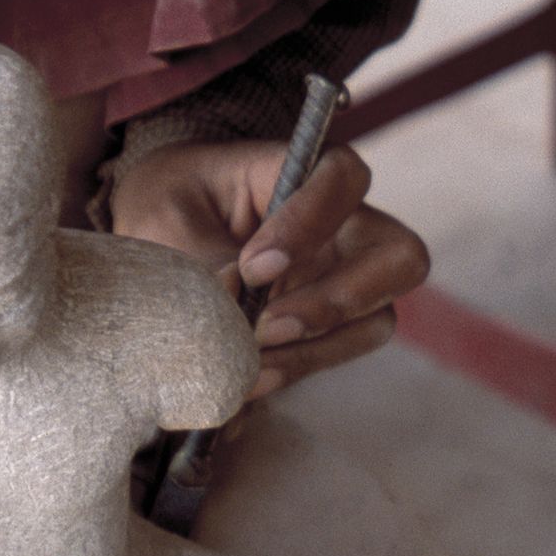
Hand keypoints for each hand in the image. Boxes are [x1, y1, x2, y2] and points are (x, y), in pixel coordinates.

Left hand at [110, 139, 428, 395]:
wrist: (156, 232)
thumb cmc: (168, 205)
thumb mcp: (168, 219)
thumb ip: (205, 261)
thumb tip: (232, 323)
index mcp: (300, 173)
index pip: (344, 178)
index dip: (311, 223)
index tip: (254, 266)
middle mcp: (339, 226)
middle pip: (398, 257)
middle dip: (340, 299)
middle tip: (269, 325)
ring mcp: (340, 277)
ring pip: (374, 319)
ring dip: (316, 347)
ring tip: (251, 363)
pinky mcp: (324, 322)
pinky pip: (337, 351)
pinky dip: (297, 368)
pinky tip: (248, 381)